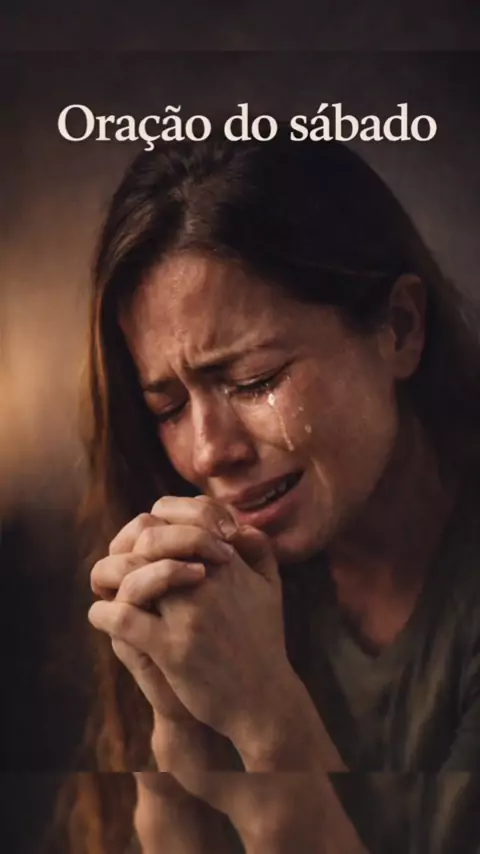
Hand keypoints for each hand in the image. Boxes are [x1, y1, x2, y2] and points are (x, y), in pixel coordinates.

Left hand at [88, 495, 297, 755]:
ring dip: (110, 578)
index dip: (159, 517)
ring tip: (106, 589)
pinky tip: (103, 619)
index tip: (148, 539)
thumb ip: (258, 548)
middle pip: (151, 537)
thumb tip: (237, 523)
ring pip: (133, 574)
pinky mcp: (173, 648)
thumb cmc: (263, 642)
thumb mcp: (271, 587)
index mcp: (228, 562)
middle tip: (122, 562)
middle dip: (127, 545)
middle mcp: (208, 580)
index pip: (185, 515)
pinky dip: (103, 615)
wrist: (265, 699)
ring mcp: (189, 614)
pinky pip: (124, 619)